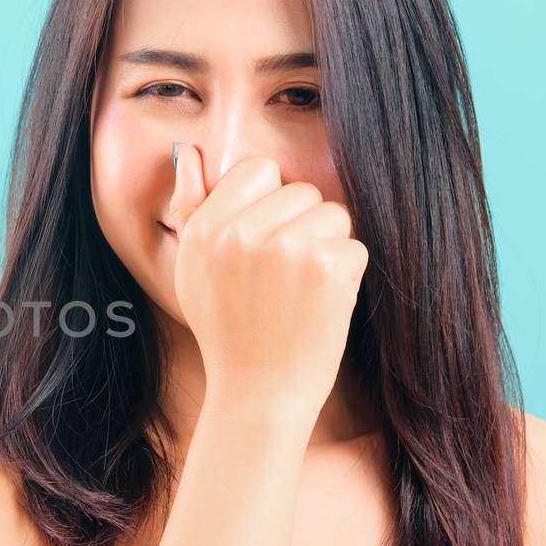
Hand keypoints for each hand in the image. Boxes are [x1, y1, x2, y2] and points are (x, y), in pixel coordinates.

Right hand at [163, 144, 368, 422]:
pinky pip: (354, 246)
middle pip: (302, 191)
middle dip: (302, 227)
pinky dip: (346, 276)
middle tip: (283, 279)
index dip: (269, 203)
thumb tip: (191, 151)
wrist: (258, 394)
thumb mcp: (194, 270)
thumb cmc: (228, 331)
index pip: (258, 170)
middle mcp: (240, 232)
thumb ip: (193, 207)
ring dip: (328, 249)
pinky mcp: (328, 267)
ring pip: (333, 215)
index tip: (264, 241)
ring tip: (302, 292)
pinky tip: (320, 306)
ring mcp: (286, 248)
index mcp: (205, 228)